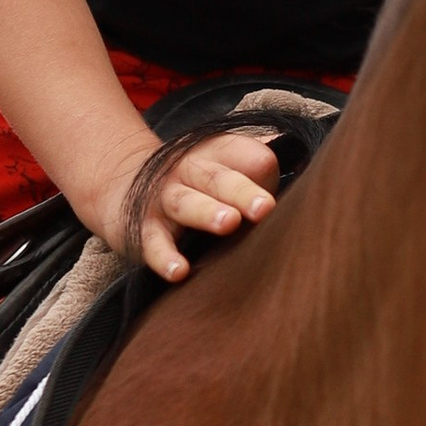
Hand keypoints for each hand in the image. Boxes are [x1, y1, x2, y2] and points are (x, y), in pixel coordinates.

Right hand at [116, 128, 282, 282]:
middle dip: (242, 191)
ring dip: (207, 212)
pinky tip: (179, 272)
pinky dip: (164, 257)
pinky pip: (153, 243)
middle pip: (218, 178)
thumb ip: (259, 168)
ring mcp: (165, 199)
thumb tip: (305, 170)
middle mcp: (190, 171)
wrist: (120, 181)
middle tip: (265, 207)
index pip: (247, 154)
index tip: (280, 190)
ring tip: (228, 223)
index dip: (264, 167)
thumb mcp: (222, 165)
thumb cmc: (193, 182)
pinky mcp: (142, 229)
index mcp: (218, 154)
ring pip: (186, 203)